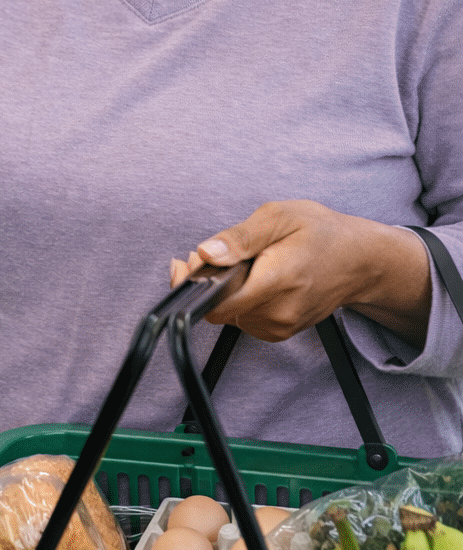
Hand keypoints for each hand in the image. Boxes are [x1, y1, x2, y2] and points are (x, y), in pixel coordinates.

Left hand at [168, 199, 431, 347]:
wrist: (360, 261)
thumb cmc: (322, 233)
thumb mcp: (279, 217)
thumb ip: (240, 238)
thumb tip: (207, 252)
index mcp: (276, 281)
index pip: (217, 302)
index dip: (195, 283)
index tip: (189, 261)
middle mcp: (278, 312)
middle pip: (219, 307)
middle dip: (208, 281)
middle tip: (213, 253)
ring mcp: (280, 326)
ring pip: (229, 314)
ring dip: (224, 290)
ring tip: (237, 262)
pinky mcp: (280, 331)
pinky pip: (244, 319)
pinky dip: (238, 299)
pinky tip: (250, 277)